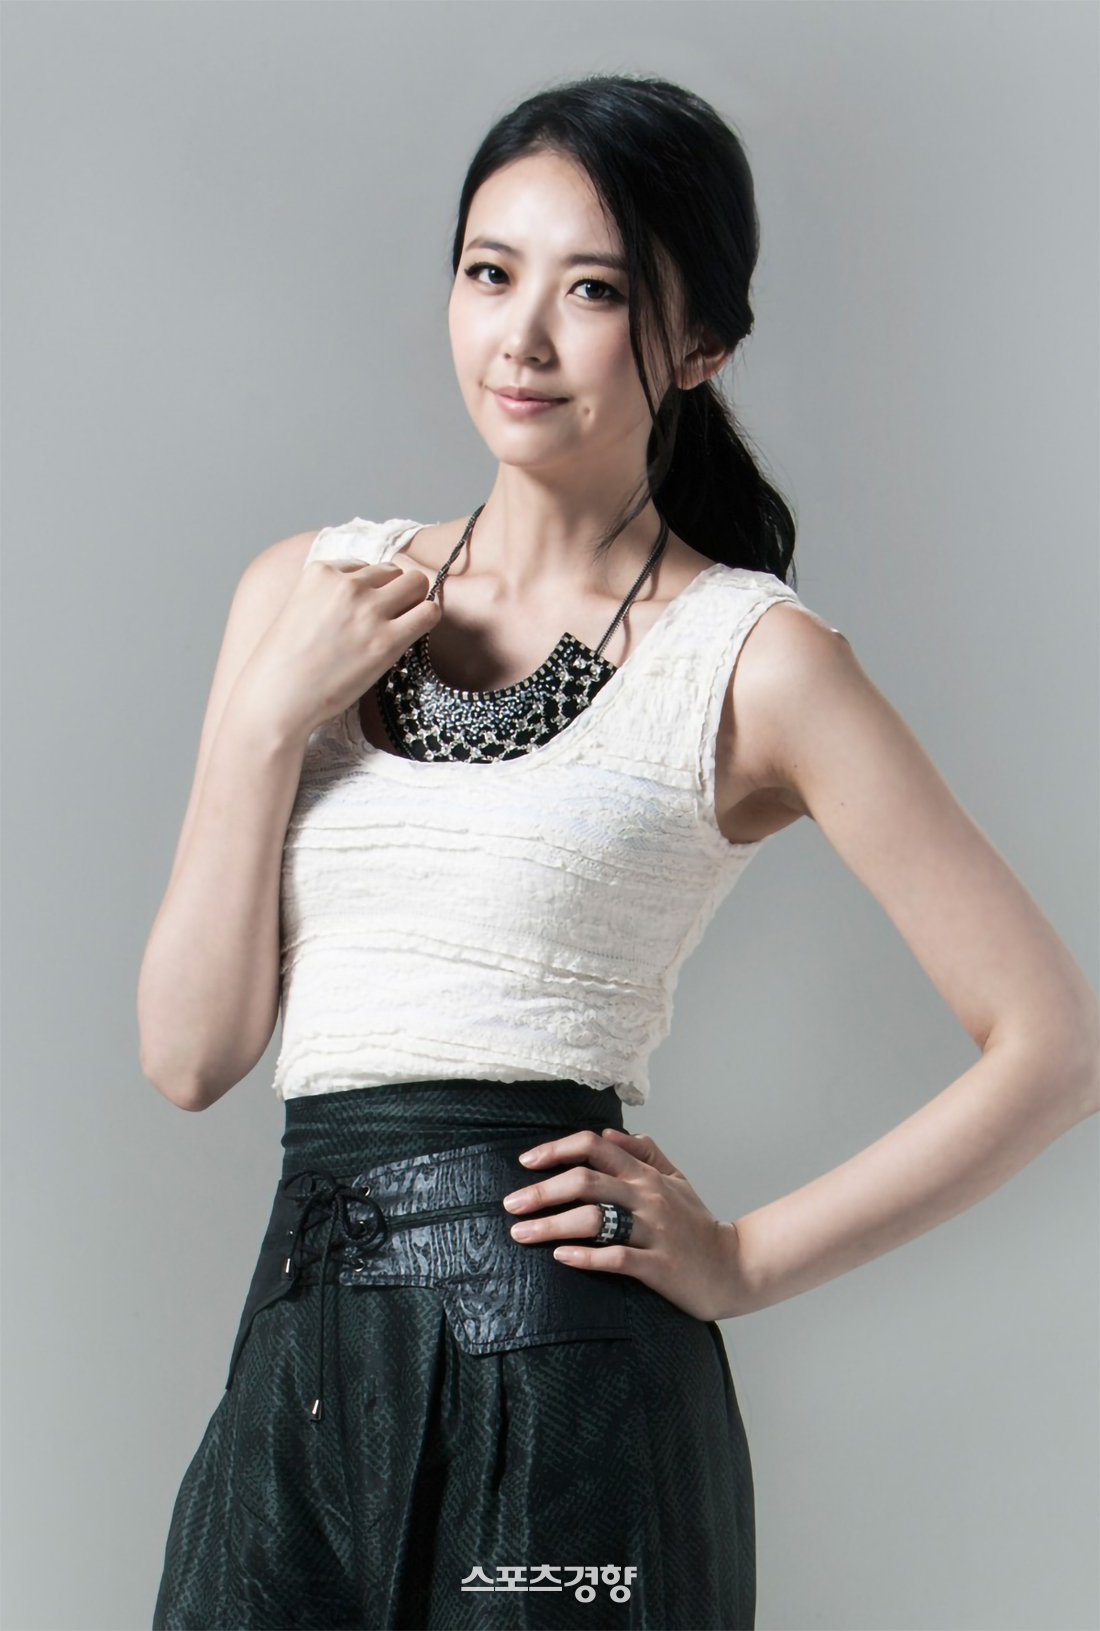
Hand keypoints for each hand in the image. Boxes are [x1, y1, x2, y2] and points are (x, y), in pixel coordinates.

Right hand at [243, 554, 441, 737]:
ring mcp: (369, 610)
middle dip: (395, 591)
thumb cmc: (283, 664)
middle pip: (394, 570)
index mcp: (320, 572)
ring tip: (402, 626)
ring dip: (414, 602)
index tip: (360, 613)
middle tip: (388, 618)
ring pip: (417, 583)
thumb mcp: (298, 610)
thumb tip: (365, 596)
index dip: (369, 590)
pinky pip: (429, 612)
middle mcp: (347, 584)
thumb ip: (327, 596)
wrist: (277, 697)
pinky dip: (427, 619)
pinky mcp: (387, 640)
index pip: (364, 567)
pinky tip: (414, 634)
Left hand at [500, 1126, 745, 1322]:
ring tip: (521, 1234)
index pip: (595, 1146)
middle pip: (585, 1181)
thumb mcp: (675, 1178)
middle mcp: (646, 1197)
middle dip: (542, 1191)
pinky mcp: (657, 1265)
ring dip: (551, 1225)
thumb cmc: (696, 1223)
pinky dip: (584, 1256)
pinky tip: (560, 1257)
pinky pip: (615, 1257)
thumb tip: (609, 1131)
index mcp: (646, 1174)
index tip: (526, 1162)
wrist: (734, 1266)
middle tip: (510, 1204)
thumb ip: (644, 1151)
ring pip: (593, 1219)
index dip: (557, 1150)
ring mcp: (652, 1231)